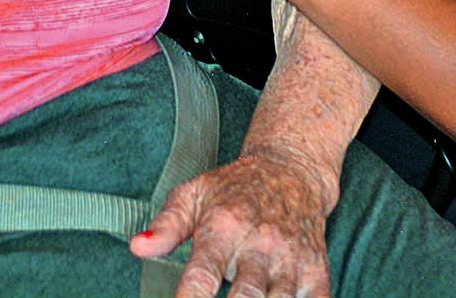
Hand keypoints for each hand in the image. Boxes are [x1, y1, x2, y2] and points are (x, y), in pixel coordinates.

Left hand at [134, 145, 336, 297]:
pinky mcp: (317, 271)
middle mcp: (259, 245)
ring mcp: (291, 259)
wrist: (294, 169)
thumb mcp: (195, 194)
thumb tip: (138, 247)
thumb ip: (166, 225)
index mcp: (223, 228)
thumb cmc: (237, 187)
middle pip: (247, 296)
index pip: (202, 273)